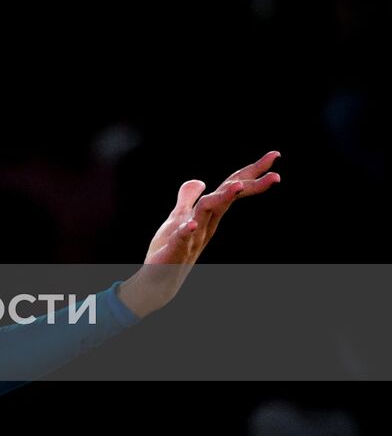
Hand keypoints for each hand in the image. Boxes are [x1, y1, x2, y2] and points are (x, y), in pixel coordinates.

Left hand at [119, 151, 281, 318]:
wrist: (158, 280)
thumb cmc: (171, 248)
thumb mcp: (178, 217)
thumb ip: (187, 198)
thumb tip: (199, 181)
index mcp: (208, 214)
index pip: (231, 189)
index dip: (250, 172)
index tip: (274, 156)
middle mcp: (205, 224)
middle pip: (227, 198)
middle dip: (249, 185)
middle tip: (276, 174)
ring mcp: (192, 237)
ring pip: (208, 214)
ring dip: (222, 199)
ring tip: (237, 187)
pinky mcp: (175, 249)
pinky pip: (182, 238)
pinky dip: (187, 231)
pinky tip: (191, 224)